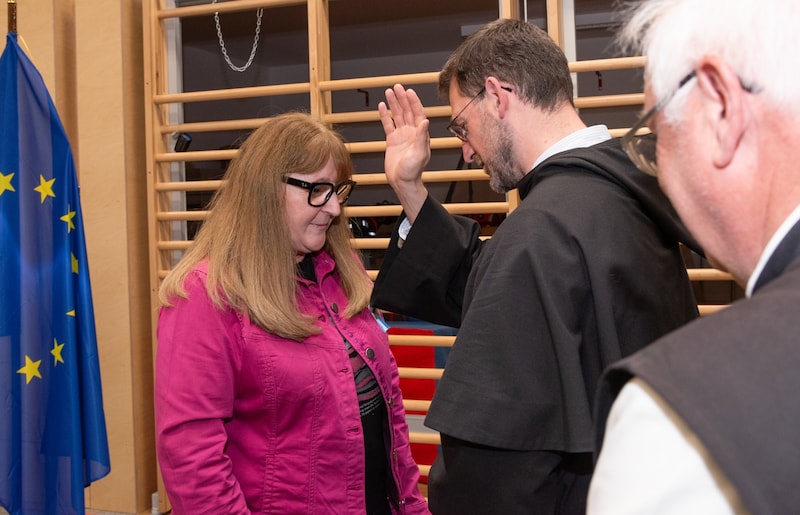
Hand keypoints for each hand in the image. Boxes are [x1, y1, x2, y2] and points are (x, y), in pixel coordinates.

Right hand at [378, 84, 430, 222]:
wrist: (402, 182)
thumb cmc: (413, 171)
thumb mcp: (420, 153)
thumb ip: (422, 137)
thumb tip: (425, 121)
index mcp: (421, 134)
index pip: (418, 113)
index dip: (414, 102)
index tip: (409, 92)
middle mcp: (412, 133)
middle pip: (407, 111)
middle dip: (402, 99)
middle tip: (397, 87)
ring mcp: (402, 136)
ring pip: (397, 116)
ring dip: (394, 104)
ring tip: (389, 92)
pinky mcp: (392, 140)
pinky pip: (388, 125)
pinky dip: (385, 115)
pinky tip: (382, 107)